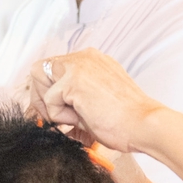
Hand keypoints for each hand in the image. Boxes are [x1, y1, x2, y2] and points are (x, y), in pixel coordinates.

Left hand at [34, 49, 165, 152]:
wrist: (143, 126)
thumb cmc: (125, 121)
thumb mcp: (94, 102)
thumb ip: (73, 99)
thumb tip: (48, 111)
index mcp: (91, 61)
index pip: (53, 68)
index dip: (45, 92)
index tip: (48, 113)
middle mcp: (84, 57)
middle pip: (39, 69)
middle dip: (39, 98)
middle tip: (51, 120)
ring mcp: (78, 65)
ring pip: (40, 83)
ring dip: (52, 108)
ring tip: (76, 120)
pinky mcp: (73, 79)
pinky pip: (50, 102)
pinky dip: (61, 116)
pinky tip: (83, 119)